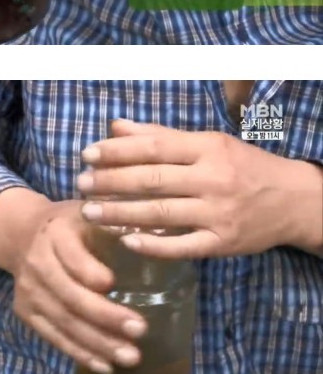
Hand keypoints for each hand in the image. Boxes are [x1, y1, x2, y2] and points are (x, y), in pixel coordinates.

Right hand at [0, 174, 133, 372]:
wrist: (19, 235)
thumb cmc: (70, 225)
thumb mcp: (90, 212)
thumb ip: (118, 221)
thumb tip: (164, 231)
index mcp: (55, 234)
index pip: (71, 256)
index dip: (88, 272)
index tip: (114, 284)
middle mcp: (37, 263)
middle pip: (70, 296)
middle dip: (105, 316)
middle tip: (140, 330)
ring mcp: (29, 292)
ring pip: (64, 322)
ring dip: (97, 343)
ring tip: (130, 356)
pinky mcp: (26, 313)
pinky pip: (54, 337)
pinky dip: (80, 353)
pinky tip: (105, 365)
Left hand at [82, 121, 322, 254]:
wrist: (291, 200)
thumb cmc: (244, 167)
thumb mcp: (208, 143)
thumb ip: (162, 136)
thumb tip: (116, 127)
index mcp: (208, 148)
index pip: (155, 147)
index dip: (118, 150)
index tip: (88, 154)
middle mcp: (213, 178)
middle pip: (153, 179)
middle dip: (111, 182)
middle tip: (80, 185)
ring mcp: (217, 213)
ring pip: (161, 213)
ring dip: (121, 213)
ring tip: (90, 212)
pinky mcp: (222, 243)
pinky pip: (182, 246)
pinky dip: (153, 244)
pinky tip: (126, 241)